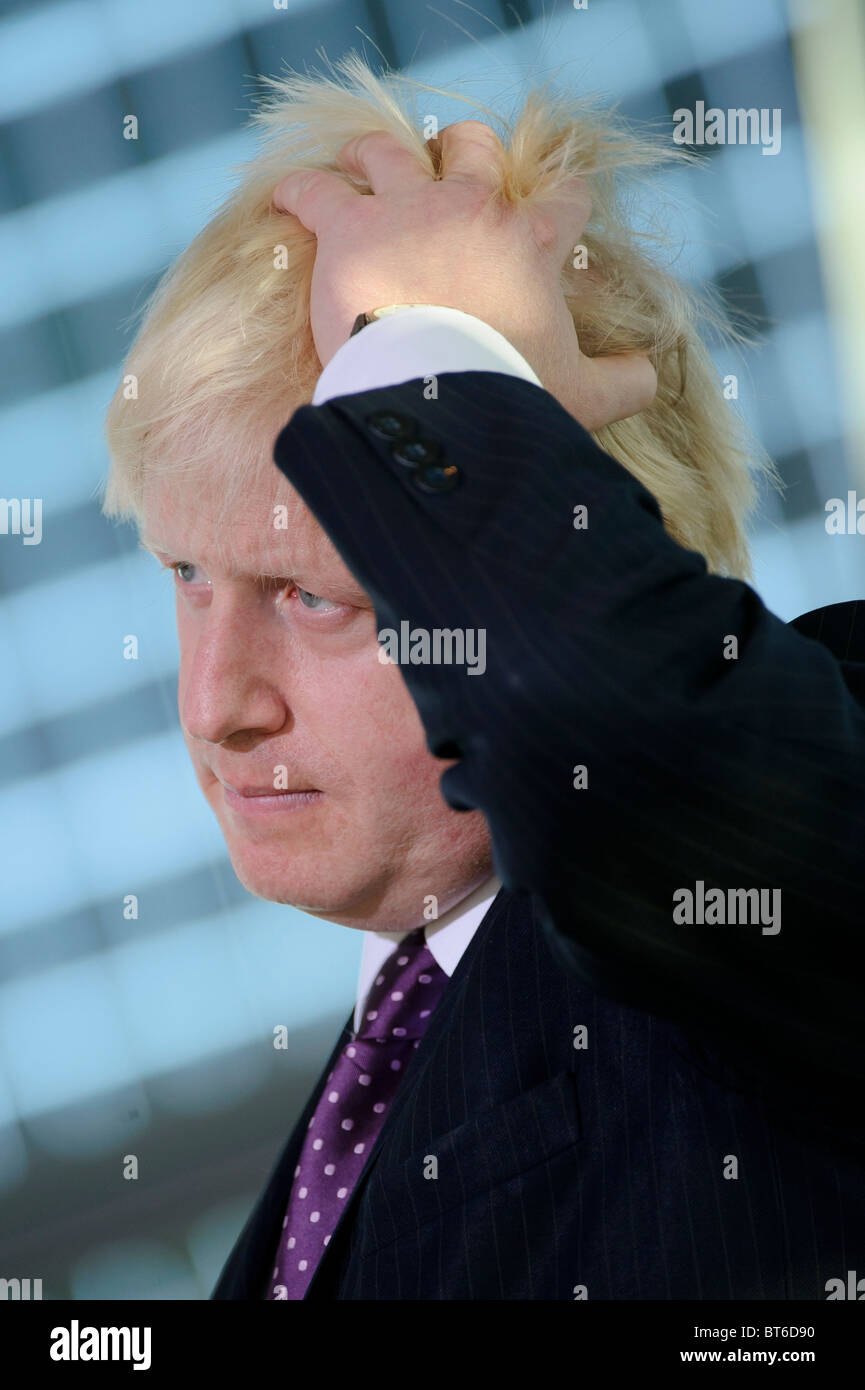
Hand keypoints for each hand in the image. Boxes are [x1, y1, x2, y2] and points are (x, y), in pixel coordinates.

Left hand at [272, 121, 656, 430]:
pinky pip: (316, 190)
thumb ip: (624, 383)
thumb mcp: (583, 398)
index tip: (555, 212)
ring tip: (362, 165)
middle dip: (465, 153)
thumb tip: (651, 376)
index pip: (562, 198)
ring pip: (389, 151)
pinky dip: (300, 190)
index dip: (561, 200)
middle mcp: (471, 209)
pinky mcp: (349, 229)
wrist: (437, 403)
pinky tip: (288, 195)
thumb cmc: (510, 397)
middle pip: (473, 148)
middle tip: (450, 173)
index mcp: (531, 243)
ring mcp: (406, 211)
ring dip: (375, 155)